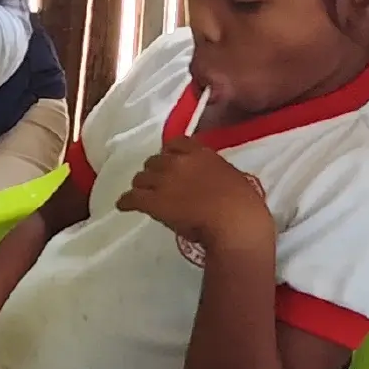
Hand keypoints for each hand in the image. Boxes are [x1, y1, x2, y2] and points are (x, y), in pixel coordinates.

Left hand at [115, 136, 273, 256]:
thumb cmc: (244, 206)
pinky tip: (124, 206)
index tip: (170, 162)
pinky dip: (126, 202)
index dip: (169, 153)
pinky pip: (131, 198)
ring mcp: (163, 181)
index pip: (175, 143)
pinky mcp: (152, 201)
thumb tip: (206, 178)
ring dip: (142, 187)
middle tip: (159, 185)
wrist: (235, 225)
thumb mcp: (233, 177)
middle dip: (155, 173)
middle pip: (155, 162)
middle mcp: (178, 162)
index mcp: (201, 154)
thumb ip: (213, 171)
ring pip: (141, 178)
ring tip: (144, 196)